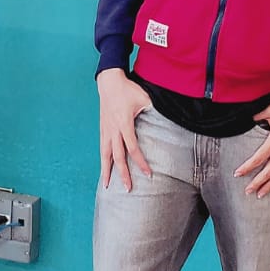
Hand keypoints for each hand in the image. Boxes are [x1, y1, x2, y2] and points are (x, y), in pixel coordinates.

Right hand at [98, 68, 153, 191]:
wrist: (109, 81)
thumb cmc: (128, 90)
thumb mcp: (144, 98)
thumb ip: (153, 111)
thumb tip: (166, 120)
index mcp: (124, 124)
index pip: (132, 148)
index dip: (141, 162)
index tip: (148, 174)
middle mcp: (113, 130)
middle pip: (117, 157)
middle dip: (123, 173)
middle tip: (128, 188)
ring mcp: (106, 130)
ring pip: (105, 155)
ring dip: (106, 171)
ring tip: (106, 186)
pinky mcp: (103, 129)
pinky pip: (102, 148)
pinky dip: (103, 160)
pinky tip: (105, 169)